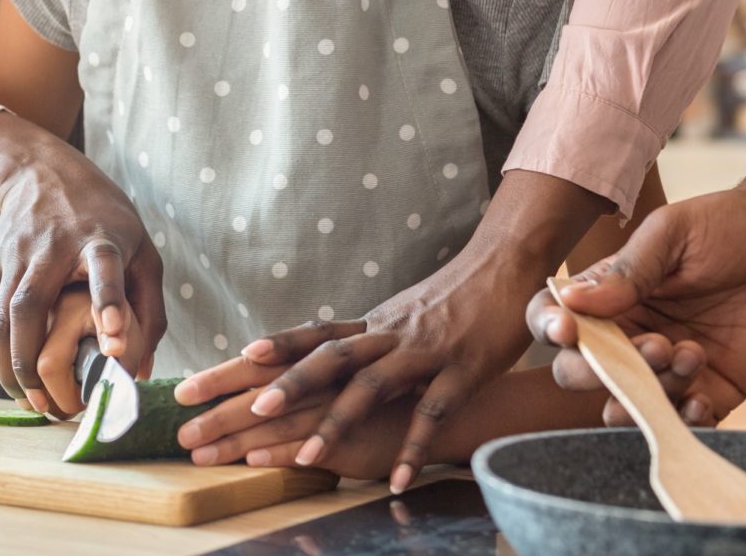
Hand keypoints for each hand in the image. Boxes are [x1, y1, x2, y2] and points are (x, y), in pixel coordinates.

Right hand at [0, 111, 165, 410]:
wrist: (40, 171)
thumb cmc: (105, 220)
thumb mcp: (141, 251)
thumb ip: (149, 308)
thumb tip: (139, 368)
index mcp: (99, 238)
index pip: (103, 267)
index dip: (109, 302)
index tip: (114, 343)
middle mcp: (52, 245)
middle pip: (32, 304)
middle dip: (33, 360)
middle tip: (46, 403)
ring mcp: (15, 252)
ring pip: (0, 317)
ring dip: (9, 365)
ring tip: (26, 398)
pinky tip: (8, 367)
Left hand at [176, 170, 609, 491]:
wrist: (506, 266)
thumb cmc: (454, 297)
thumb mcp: (402, 315)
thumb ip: (369, 339)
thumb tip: (329, 354)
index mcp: (373, 323)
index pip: (316, 333)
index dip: (279, 343)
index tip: (239, 356)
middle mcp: (389, 333)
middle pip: (329, 358)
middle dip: (287, 385)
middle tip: (249, 412)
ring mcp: (423, 351)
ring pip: (371, 386)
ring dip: (337, 422)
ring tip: (306, 457)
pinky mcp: (461, 371)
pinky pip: (433, 413)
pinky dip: (415, 448)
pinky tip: (399, 479)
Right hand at [528, 168, 745, 424]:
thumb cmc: (727, 225)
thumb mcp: (672, 235)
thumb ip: (627, 272)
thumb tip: (569, 300)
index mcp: (608, 292)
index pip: (556, 316)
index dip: (550, 328)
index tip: (568, 332)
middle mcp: (630, 332)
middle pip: (583, 369)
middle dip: (603, 371)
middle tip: (652, 347)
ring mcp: (668, 364)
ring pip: (631, 400)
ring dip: (651, 392)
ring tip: (690, 356)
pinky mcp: (711, 387)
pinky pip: (685, 419)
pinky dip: (686, 419)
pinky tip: (701, 400)